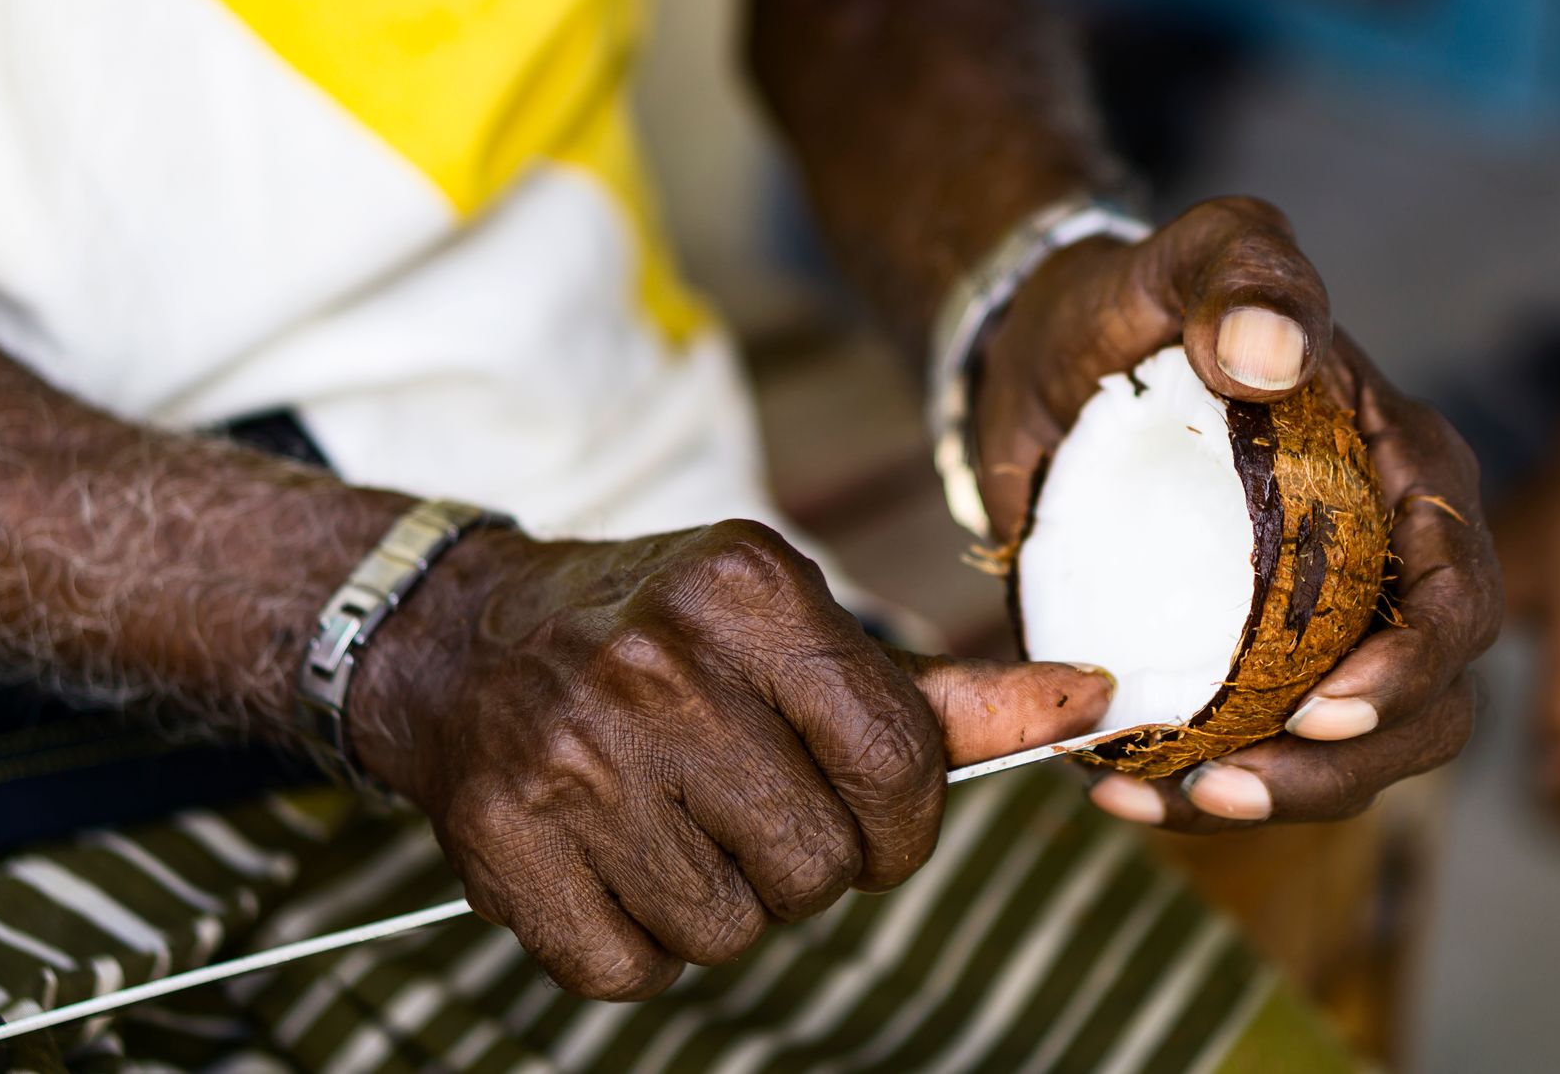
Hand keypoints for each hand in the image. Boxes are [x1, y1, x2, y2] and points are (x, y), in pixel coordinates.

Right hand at [349, 519, 1110, 998]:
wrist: (463, 641)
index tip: (868, 815)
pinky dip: (636, 943)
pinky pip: (631, 971)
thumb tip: (1096, 698)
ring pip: (730, 931)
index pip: (898, 764)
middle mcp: (658, 662)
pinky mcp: (500, 838)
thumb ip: (938, 693)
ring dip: (721, 906)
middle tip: (748, 811)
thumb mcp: (792, 630)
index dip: (902, 821)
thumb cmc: (662, 637)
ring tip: (674, 830)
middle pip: (818, 866)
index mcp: (750, 589)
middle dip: (806, 864)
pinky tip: (611, 863)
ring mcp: (572, 753)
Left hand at [977, 198, 1499, 828]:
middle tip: (1232, 786)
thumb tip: (1273, 358)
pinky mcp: (1253, 660)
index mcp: (1407, 467)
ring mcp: (1324, 621)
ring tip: (1175, 802)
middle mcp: (1388, 557)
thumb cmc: (1137, 301)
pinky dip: (1200, 788)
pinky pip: (1261, 746)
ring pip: (1360, 749)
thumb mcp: (1188, 255)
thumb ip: (1242, 272)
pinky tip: (1120, 791)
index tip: (1323, 702)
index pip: (1457, 586)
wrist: (1054, 355)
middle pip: (1431, 700)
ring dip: (1280, 797)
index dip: (1412, 663)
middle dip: (1349, 764)